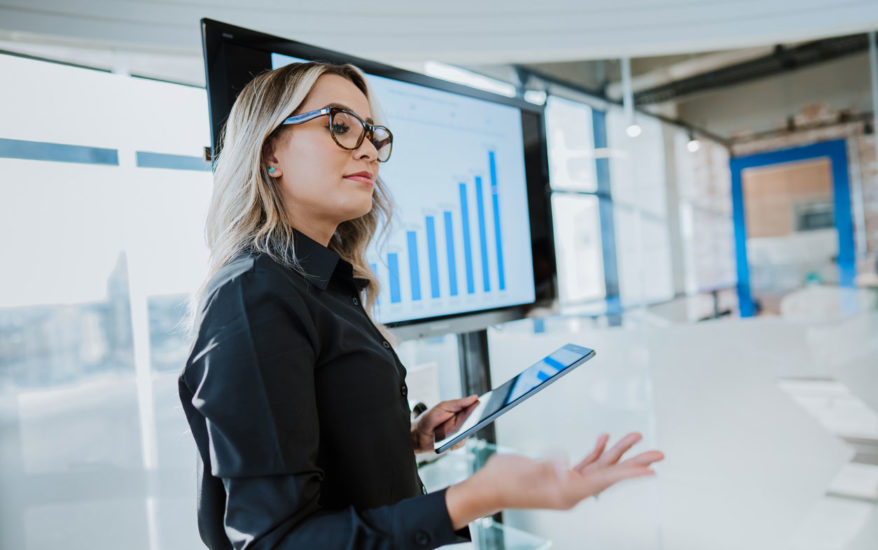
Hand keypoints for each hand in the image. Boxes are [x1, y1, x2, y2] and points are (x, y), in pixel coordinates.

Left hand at [410, 395, 479, 453]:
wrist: (417, 435)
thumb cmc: (430, 418)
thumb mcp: (443, 407)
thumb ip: (459, 403)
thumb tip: (475, 397)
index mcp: (461, 411)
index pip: (476, 408)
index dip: (485, 406)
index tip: (491, 404)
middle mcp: (463, 422)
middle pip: (476, 421)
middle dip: (479, 419)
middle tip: (481, 418)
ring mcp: (460, 434)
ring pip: (469, 433)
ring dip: (464, 432)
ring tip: (459, 431)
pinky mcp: (456, 444)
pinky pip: (461, 443)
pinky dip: (456, 441)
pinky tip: (449, 440)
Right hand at [446, 432, 663, 528]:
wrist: (487, 487)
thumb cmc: (502, 482)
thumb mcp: (524, 473)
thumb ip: (547, 468)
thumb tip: (566, 465)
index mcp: (566, 492)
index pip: (605, 480)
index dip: (629, 473)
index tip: (651, 470)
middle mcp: (571, 489)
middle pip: (610, 474)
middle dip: (634, 462)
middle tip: (659, 453)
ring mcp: (566, 483)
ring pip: (600, 466)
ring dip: (617, 451)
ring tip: (636, 436)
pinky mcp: (559, 475)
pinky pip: (585, 463)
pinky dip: (596, 451)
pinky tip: (603, 438)